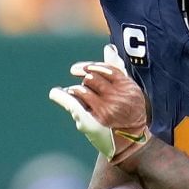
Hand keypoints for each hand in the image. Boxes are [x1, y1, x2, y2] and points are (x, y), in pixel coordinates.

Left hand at [50, 44, 150, 166]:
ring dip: (76, 91)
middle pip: (93, 77)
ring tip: (78, 97)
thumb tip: (108, 47)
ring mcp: (107, 107)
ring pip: (82, 88)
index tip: (77, 70)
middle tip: (85, 88)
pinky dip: (62, 95)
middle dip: (85, 80)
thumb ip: (115, 68)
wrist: (130, 141)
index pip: (106, 69)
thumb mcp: (127, 90)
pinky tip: (57, 93)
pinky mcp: (93, 118)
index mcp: (127, 86)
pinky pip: (73, 99)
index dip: (91, 67)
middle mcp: (119, 96)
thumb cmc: (127, 112)